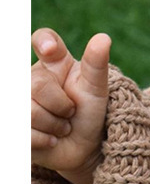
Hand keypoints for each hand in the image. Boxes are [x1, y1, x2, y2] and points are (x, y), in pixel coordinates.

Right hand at [31, 28, 110, 183]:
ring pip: (28, 111)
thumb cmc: (89, 112)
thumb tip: (103, 38)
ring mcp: (17, 100)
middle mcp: (31, 77)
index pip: (45, 39)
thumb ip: (96, 64)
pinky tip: (51, 139)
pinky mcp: (13, 124)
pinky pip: (23, 132)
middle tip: (71, 112)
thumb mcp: (96, 89)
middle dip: (62, 105)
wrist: (84, 145)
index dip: (44, 41)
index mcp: (54, 62)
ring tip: (62, 127)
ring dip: (55, 125)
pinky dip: (44, 140)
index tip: (50, 49)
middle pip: (37, 84)